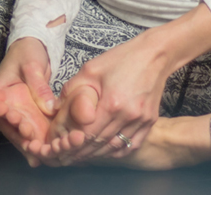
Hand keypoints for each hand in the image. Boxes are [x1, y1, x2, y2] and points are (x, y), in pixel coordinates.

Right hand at [0, 37, 56, 165]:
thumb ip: (38, 86)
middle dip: (17, 131)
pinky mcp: (31, 116)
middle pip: (7, 124)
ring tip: (37, 149)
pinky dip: (38, 141)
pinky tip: (47, 151)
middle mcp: (4, 107)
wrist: (36, 48)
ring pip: (19, 132)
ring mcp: (17, 113)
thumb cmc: (27, 52)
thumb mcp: (32, 65)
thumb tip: (50, 108)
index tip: (9, 114)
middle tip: (28, 132)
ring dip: (28, 141)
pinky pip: (33, 131)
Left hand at [31, 2, 210, 164]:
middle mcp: (128, 116)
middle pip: (99, 144)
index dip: (70, 143)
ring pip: (114, 148)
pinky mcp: (149, 122)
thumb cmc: (122, 58)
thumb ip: (72, 90)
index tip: (58, 147)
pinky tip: (104, 150)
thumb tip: (56, 109)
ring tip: (80, 155)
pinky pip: (130, 145)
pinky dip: (115, 150)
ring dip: (96, 154)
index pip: (86, 134)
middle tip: (65, 156)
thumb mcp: (91, 68)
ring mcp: (141, 121)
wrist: (155, 54)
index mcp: (112, 102)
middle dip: (79, 152)